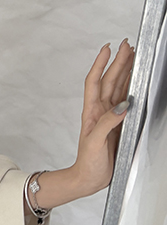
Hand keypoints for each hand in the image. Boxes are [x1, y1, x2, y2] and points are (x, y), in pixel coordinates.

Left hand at [33, 39, 134, 210]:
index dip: (100, 64)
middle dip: (118, 62)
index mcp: (91, 112)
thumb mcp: (94, 143)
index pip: (94, 82)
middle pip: (109, 80)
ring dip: (125, 71)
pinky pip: (125, 101)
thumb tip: (122, 106)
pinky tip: (136, 80)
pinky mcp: (118, 123)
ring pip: (118, 88)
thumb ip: (107, 123)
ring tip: (133, 55)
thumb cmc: (88, 163)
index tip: (107, 48)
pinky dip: (131, 88)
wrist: (89, 179)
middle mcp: (100, 111)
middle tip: (127, 45)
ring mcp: (109, 116)